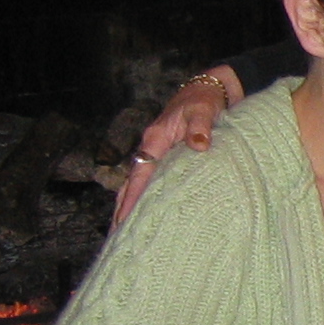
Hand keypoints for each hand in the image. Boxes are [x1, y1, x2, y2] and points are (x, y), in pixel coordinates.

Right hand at [113, 67, 238, 224]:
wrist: (207, 89)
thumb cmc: (204, 101)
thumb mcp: (203, 111)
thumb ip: (201, 127)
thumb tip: (198, 145)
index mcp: (156, 139)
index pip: (141, 174)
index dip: (132, 197)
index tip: (124, 220)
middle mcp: (150, 148)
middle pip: (130, 183)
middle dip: (122, 208)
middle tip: (116, 236)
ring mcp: (156, 153)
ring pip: (136, 182)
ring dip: (128, 204)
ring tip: (122, 231)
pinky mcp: (164, 156)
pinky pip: (148, 179)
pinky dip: (141, 195)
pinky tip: (143, 212)